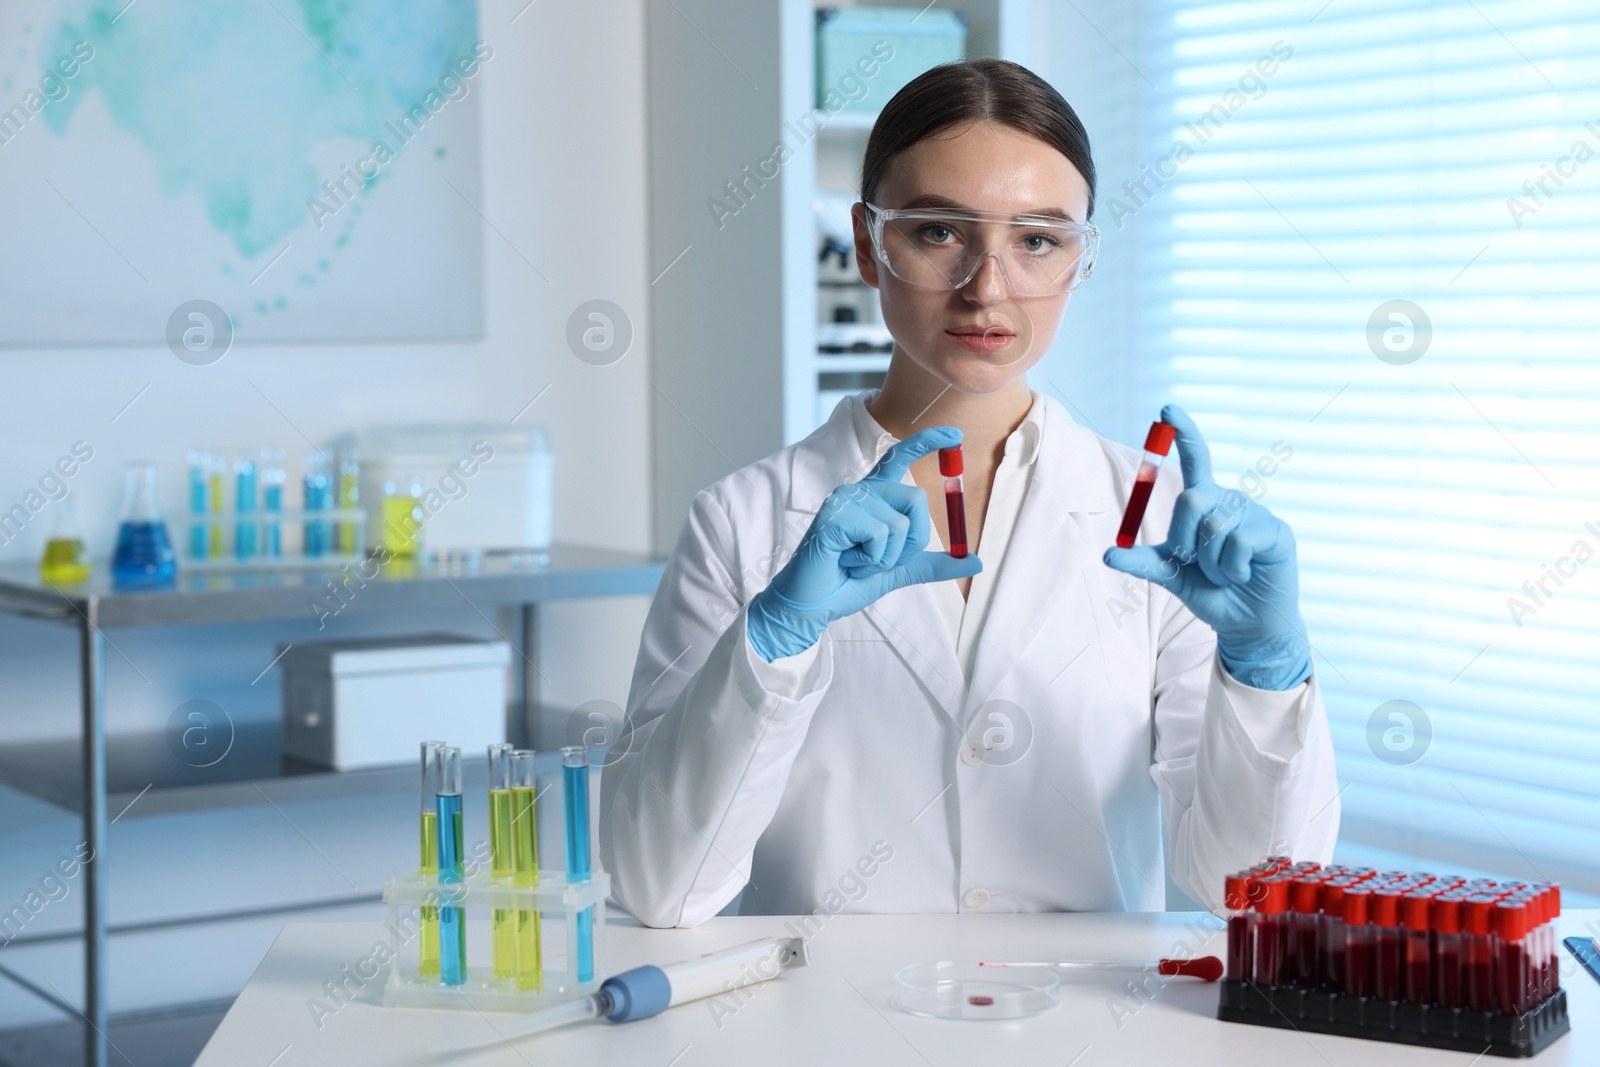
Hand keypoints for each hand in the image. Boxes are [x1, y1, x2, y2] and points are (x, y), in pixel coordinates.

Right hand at [746, 426, 982, 661]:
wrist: (813, 605)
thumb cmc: (846, 582)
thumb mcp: (898, 571)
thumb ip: (932, 563)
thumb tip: (976, 562)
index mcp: (873, 497)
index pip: (899, 458)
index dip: (927, 443)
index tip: (953, 435)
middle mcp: (860, 491)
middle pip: (917, 499)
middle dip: (911, 542)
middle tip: (879, 560)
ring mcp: (845, 499)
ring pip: (901, 524)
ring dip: (886, 558)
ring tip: (856, 562)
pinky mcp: (835, 514)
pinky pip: (880, 535)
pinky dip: (871, 560)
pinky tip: (846, 561)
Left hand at [1102, 405, 1311, 689]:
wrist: (1245, 623)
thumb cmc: (1210, 592)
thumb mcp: (1170, 575)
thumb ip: (1143, 562)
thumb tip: (1108, 555)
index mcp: (1205, 503)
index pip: (1195, 459)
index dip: (1184, 433)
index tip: (1167, 409)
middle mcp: (1229, 501)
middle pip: (1192, 498)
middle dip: (1185, 539)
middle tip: (1196, 563)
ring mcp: (1255, 514)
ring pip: (1216, 525)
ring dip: (1211, 562)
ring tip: (1226, 573)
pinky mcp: (1276, 531)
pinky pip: (1239, 541)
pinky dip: (1232, 567)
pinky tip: (1244, 575)